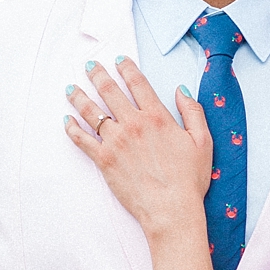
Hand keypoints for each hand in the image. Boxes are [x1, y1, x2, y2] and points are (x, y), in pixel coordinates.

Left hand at [65, 58, 212, 231]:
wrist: (171, 209)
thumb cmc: (189, 179)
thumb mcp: (202, 141)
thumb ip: (193, 111)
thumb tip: (181, 90)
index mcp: (157, 117)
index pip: (138, 84)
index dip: (127, 68)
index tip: (119, 60)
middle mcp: (133, 124)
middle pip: (110, 91)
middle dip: (98, 74)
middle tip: (89, 65)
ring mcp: (116, 142)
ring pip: (91, 112)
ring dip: (79, 96)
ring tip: (71, 88)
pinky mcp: (104, 160)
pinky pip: (82, 140)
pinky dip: (72, 128)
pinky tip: (67, 120)